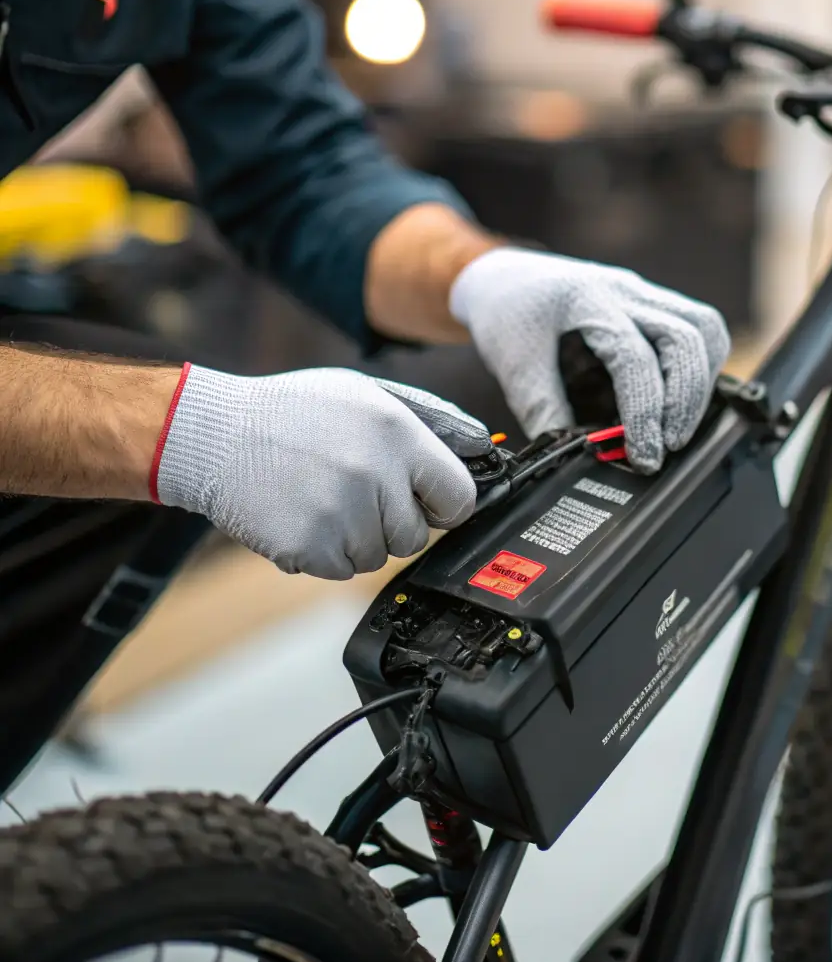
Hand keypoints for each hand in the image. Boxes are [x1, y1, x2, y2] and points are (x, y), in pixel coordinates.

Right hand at [151, 364, 492, 579]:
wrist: (215, 436)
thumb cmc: (294, 411)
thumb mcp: (367, 392)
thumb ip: (432, 418)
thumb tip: (485, 445)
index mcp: (398, 432)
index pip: (458, 495)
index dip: (441, 502)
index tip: (424, 499)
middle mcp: (376, 474)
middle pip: (416, 535)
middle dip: (392, 521)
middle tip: (352, 490)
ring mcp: (343, 514)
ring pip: (377, 556)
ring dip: (355, 538)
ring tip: (319, 496)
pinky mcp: (311, 547)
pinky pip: (340, 569)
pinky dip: (323, 552)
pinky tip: (300, 514)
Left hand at [450, 249, 729, 472]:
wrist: (504, 276)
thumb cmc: (507, 313)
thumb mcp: (513, 366)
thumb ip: (544, 412)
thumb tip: (574, 456)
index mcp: (585, 298)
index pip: (633, 357)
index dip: (644, 412)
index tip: (643, 456)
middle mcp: (624, 289)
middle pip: (686, 336)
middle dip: (685, 400)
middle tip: (668, 444)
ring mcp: (643, 293)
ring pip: (703, 327)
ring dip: (700, 382)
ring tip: (678, 426)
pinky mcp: (652, 304)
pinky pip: (696, 328)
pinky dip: (697, 368)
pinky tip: (676, 400)